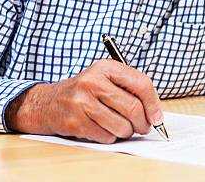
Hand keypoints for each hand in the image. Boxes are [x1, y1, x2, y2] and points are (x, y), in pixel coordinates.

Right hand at [6, 59, 163, 142]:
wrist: (48, 102)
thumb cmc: (84, 91)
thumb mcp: (104, 78)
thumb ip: (129, 88)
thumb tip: (155, 113)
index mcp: (105, 67)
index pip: (141, 83)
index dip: (153, 103)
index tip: (157, 117)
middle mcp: (93, 81)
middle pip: (133, 107)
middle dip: (143, 123)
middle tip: (142, 127)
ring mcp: (82, 102)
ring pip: (121, 126)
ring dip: (126, 132)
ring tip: (121, 127)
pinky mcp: (75, 122)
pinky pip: (106, 137)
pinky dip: (110, 137)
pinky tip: (103, 128)